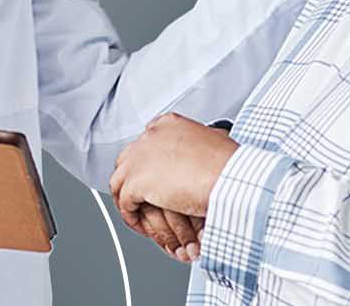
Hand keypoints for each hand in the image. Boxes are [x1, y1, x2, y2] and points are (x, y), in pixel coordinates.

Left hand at [109, 114, 237, 255]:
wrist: (230, 177)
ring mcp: (140, 158)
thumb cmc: (229, 164)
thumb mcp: (214, 141)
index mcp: (168, 124)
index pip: (145, 142)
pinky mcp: (137, 181)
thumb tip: (199, 154)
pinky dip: (131, 216)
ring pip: (120, 180)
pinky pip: (124, 202)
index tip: (150, 175)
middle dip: (131, 179)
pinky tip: (141, 225)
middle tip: (139, 196)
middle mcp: (150, 137)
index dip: (145, 163)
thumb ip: (198, 144)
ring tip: (136, 214)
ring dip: (126, 199)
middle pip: (127, 159)